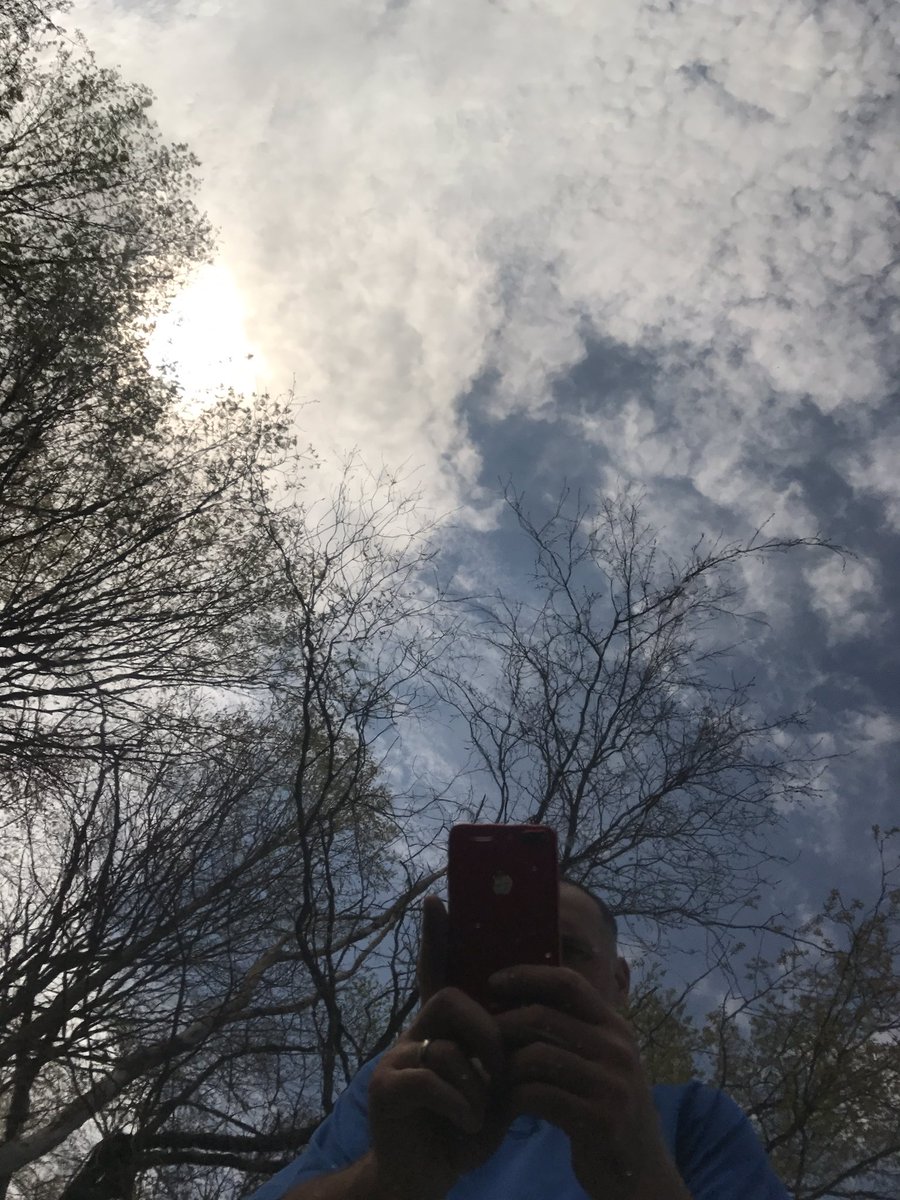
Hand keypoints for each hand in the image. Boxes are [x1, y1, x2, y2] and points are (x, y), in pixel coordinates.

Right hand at [366, 897, 509, 1199]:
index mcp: (441, 1030)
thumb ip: (505, 1056)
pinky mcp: (386, 1089)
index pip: (437, 972)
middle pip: (449, 998)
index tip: (436, 899)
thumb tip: (534, 1025)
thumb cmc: (462, 1131)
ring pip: (446, 1045)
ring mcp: (395, 1060)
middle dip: (486, 1034)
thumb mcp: (493, 1089)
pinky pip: (431, 1079)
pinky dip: (460, 1105)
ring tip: (480, 1115)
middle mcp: (413, 1035)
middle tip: (500, 1071)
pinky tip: (466, 1126)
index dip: (436, 938)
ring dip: (477, 1084)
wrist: (422, 1181)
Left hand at [488, 965, 669, 1199]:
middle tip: (480, 1041)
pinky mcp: (599, 1120)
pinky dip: (512, 1098)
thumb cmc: (608, 1111)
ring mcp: (611, 1084)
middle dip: (502, 1025)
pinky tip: (504, 1105)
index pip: (568, 983)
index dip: (527, 975)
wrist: (641, 1175)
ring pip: (534, 1056)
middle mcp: (617, 1049)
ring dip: (503, 1066)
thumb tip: (521, 997)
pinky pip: (538, 1095)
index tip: (493, 981)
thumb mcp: (603, 1062)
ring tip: (490, 1076)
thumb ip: (575, 1031)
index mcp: (616, 1027)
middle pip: (542, 1016)